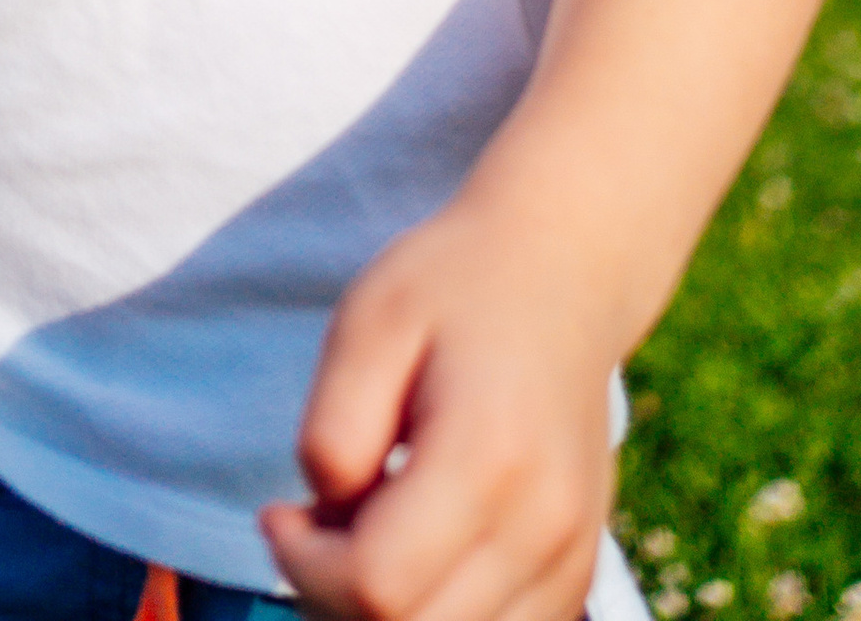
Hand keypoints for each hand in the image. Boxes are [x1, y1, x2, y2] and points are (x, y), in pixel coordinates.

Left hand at [262, 195, 614, 620]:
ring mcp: (572, 558)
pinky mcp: (579, 574)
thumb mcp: (368, 321)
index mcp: (487, 457)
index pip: (379, 587)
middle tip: (316, 524)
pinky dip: (438, 614)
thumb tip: (326, 514)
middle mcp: (545, 527)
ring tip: (366, 528)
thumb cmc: (452, 289)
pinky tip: (415, 547)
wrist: (562, 273)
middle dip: (335, 599)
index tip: (281, 511)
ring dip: (387, 614)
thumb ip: (334, 428)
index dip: (305, 566)